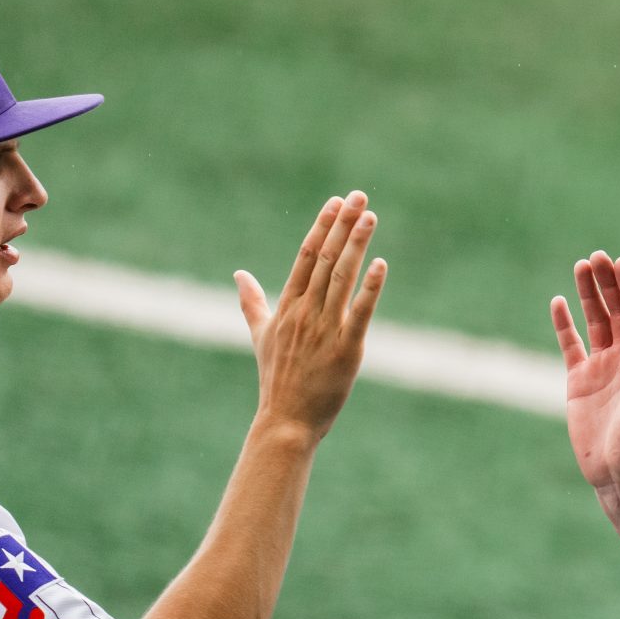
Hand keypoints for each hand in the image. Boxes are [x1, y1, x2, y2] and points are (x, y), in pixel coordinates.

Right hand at [234, 192, 387, 436]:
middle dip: (343, 226)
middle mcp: (304, 313)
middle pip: (324, 260)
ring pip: (341, 278)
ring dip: (356, 245)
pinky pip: (360, 313)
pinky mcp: (346, 349)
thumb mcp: (260, 336)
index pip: (305, 257)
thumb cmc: (276, 379)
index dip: (321, 227)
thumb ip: (251, 302)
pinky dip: (370, 288)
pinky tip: (381, 264)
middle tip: (360, 196)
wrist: (285, 421)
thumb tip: (238, 274)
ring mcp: (324, 330)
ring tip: (371, 217)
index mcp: (286, 308)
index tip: (337, 202)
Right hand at [551, 252, 619, 497]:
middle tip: (596, 255)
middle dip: (607, 283)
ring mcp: (602, 369)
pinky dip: (565, 325)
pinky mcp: (579, 383)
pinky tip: (558, 302)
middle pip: (616, 311)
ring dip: (589, 294)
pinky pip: (571, 346)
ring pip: (595, 322)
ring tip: (581, 265)